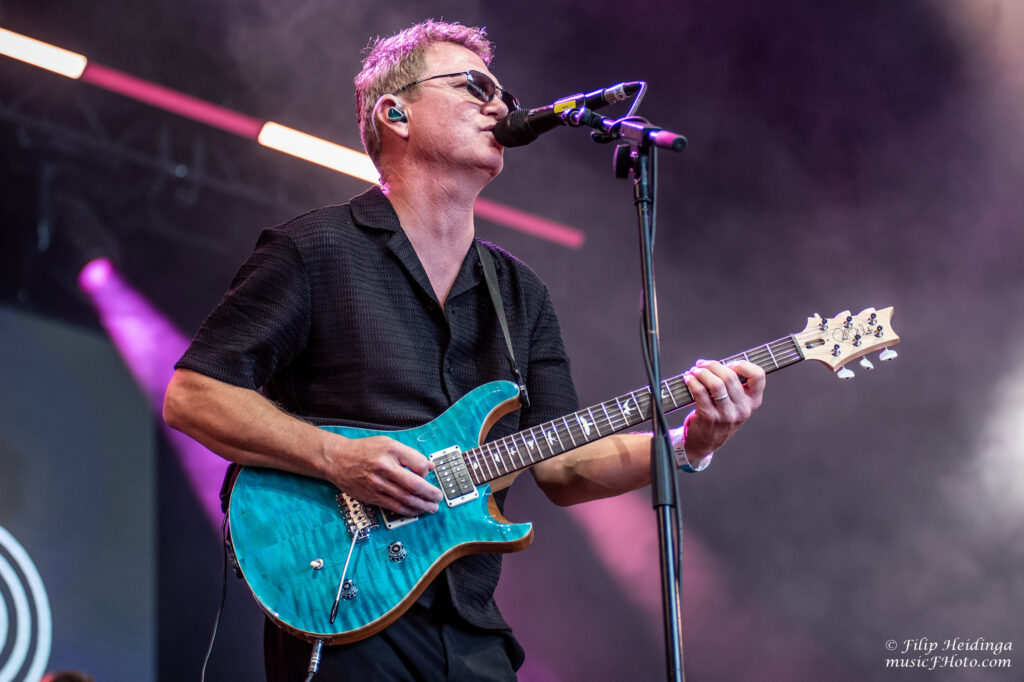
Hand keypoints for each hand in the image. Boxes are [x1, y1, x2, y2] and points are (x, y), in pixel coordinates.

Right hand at [326, 435, 443, 515]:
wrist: (338, 460)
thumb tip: (429, 467)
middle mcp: (384, 468)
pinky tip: (416, 511)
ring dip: (422, 505)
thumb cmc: (364, 450)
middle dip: (430, 494)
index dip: (426, 471)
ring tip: (431, 508)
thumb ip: (409, 454)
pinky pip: (394, 506)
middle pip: (413, 485)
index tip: (427, 474)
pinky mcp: (372, 497)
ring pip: (405, 499)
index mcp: (390, 451)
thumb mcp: (388, 443)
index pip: (418, 464)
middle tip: (438, 498)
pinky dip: (407, 510)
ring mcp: (377, 484)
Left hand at [680, 359, 765, 458]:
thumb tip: (719, 364)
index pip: (758, 376)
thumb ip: (734, 385)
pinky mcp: (710, 417)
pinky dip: (692, 382)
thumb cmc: (719, 417)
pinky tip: (688, 379)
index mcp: (753, 401)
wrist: (705, 443)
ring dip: (702, 373)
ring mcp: (727, 415)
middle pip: (730, 376)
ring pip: (716, 384)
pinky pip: (700, 392)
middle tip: (702, 365)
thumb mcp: (735, 404)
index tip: (729, 364)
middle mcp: (743, 408)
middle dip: (713, 366)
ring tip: (694, 371)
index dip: (743, 365)